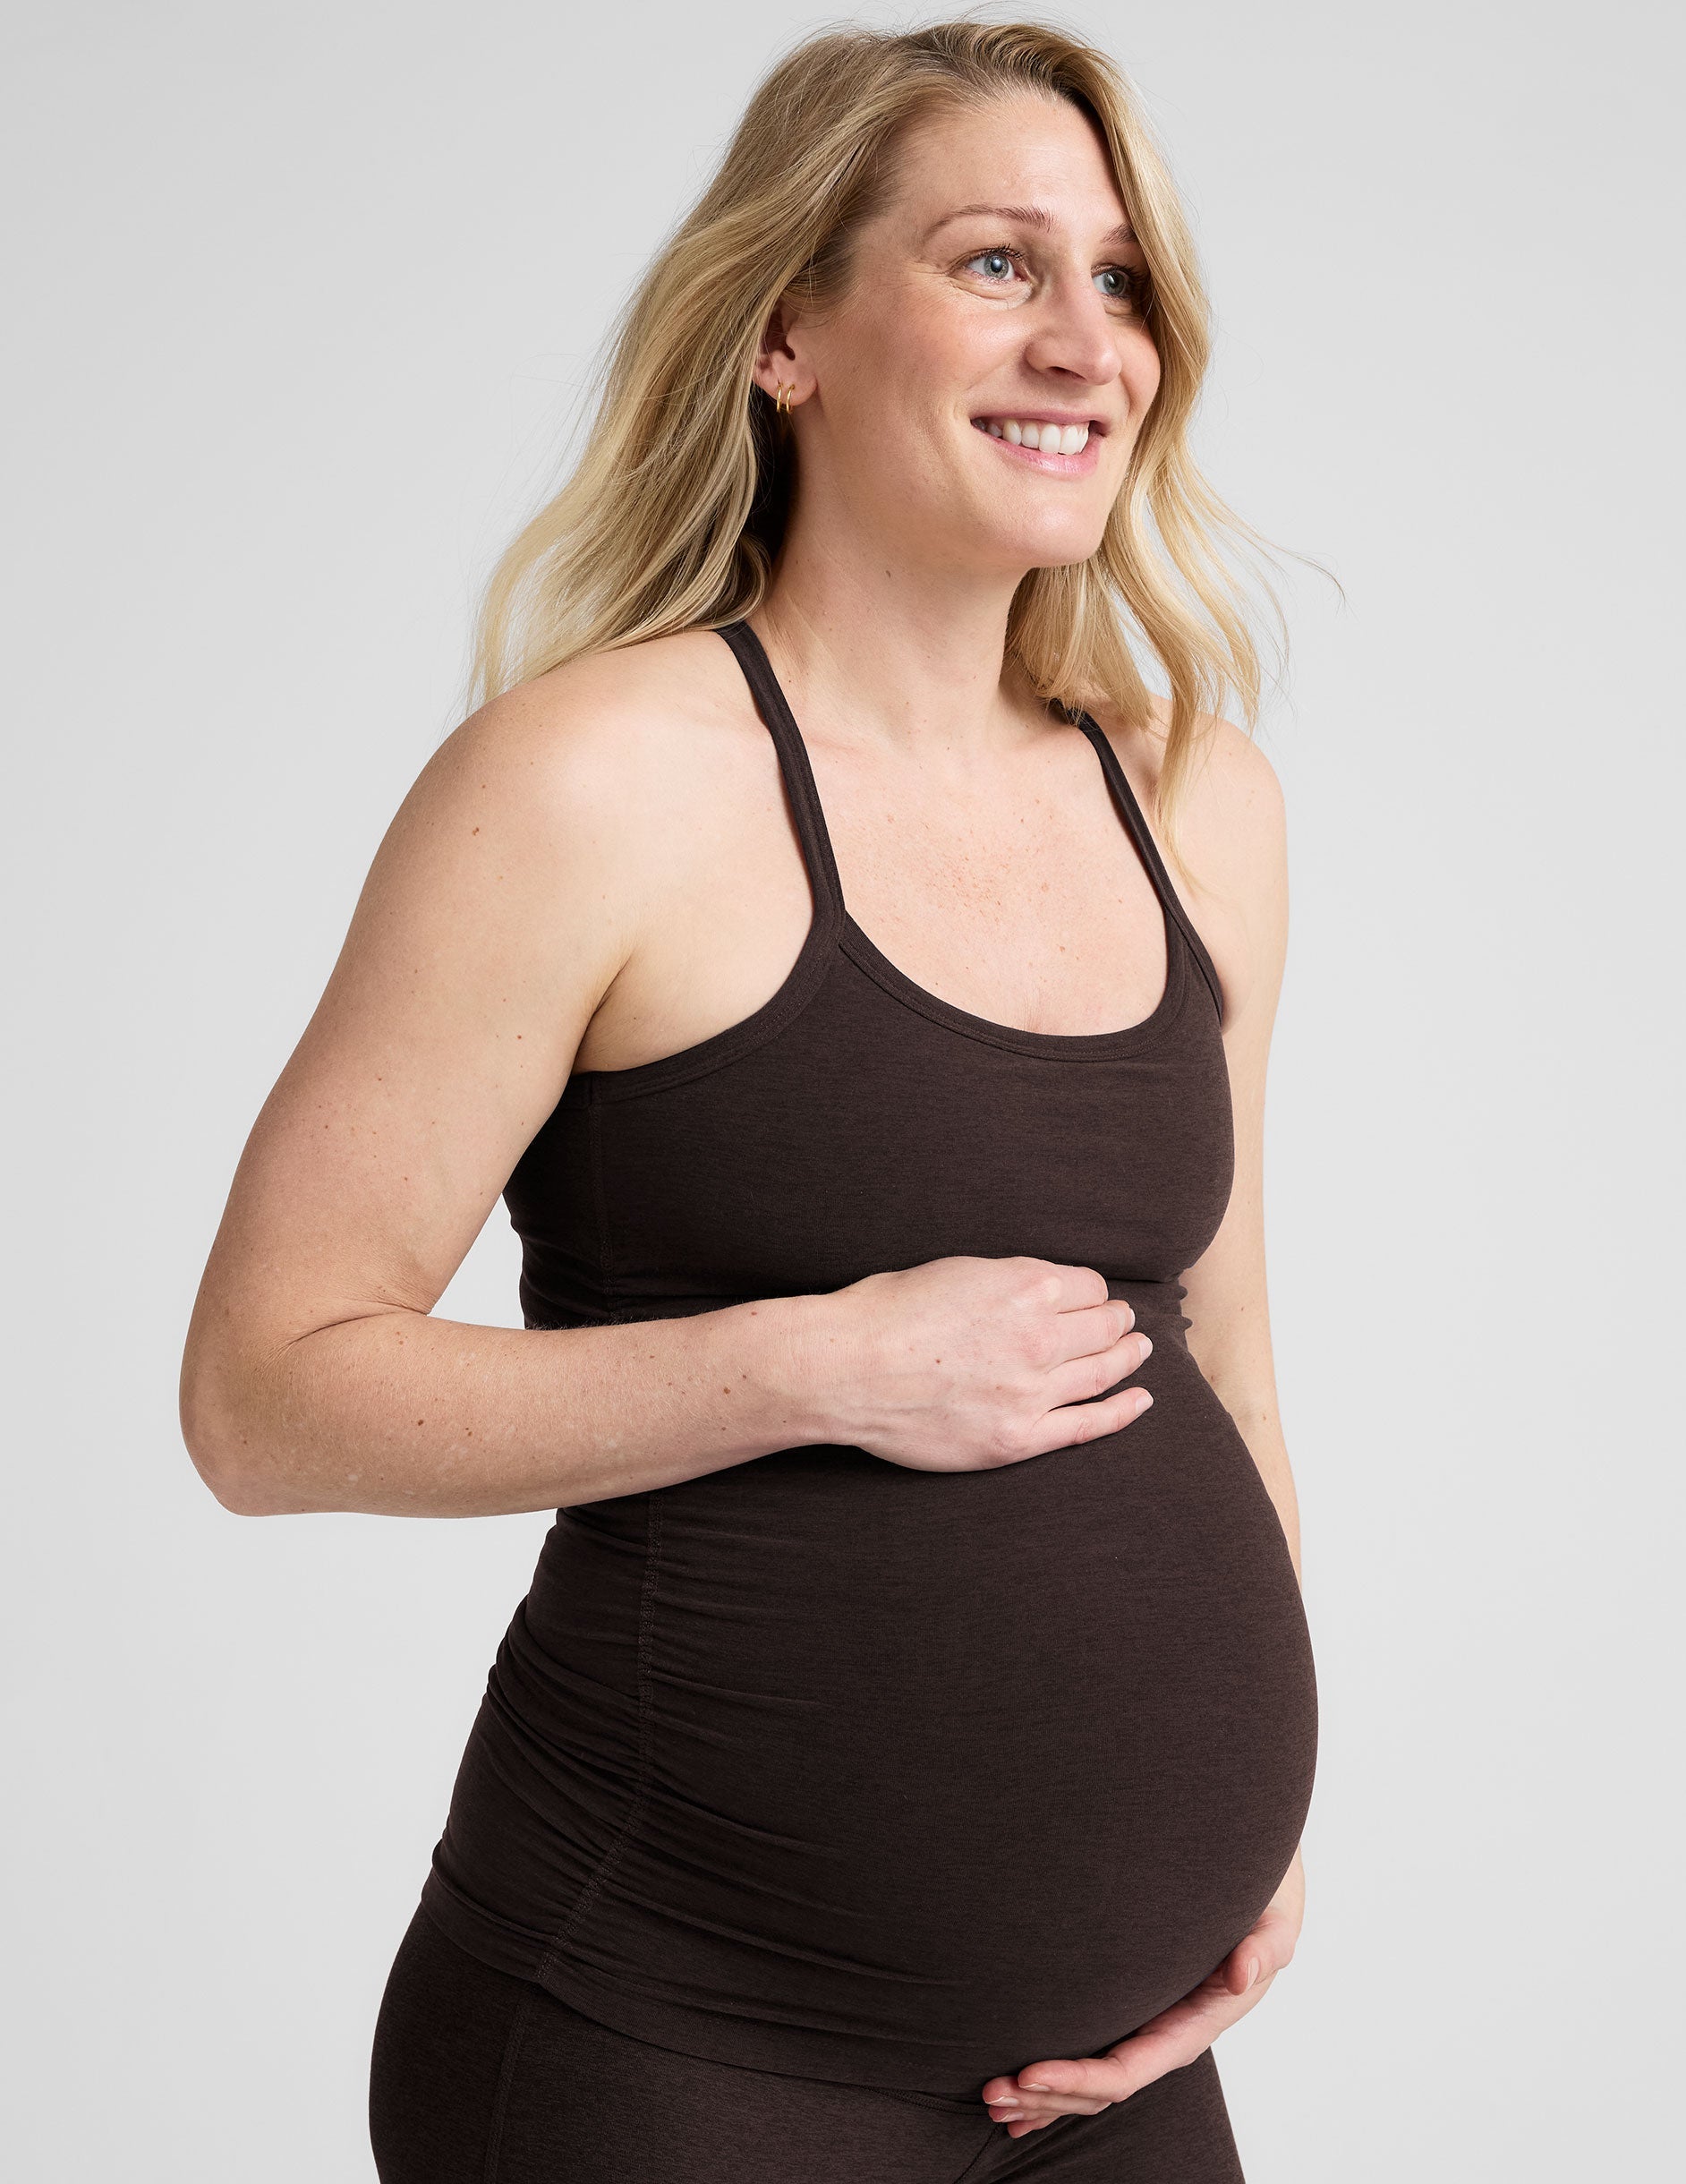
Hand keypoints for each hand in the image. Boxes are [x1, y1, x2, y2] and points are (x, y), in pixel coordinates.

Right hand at [811, 1256, 1153, 1473]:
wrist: (848, 1368)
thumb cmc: (886, 1312)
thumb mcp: (955, 1270)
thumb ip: (1006, 1281)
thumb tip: (1035, 1290)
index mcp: (1026, 1286)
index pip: (1088, 1286)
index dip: (1093, 1292)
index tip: (1092, 1297)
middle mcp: (1040, 1336)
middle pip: (1103, 1327)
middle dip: (1118, 1321)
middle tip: (1126, 1322)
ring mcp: (1032, 1391)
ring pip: (1103, 1372)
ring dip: (1128, 1358)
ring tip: (1139, 1351)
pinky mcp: (1017, 1437)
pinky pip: (1087, 1424)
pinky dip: (1122, 1412)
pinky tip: (1141, 1401)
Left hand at [979, 1850, 1304, 2137]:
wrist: (1263, 1892)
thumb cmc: (1265, 1903)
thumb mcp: (1274, 1922)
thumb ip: (1264, 1949)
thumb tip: (1240, 1974)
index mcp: (1194, 2025)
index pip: (1127, 2069)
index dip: (1077, 2078)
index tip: (1028, 2072)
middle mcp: (1167, 2039)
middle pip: (1099, 2088)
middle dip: (1045, 2095)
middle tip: (989, 2093)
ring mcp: (1150, 2031)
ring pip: (1090, 2080)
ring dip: (1041, 2096)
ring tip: (989, 2100)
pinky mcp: (1137, 2014)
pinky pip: (1094, 2059)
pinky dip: (1056, 2085)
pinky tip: (1020, 2101)